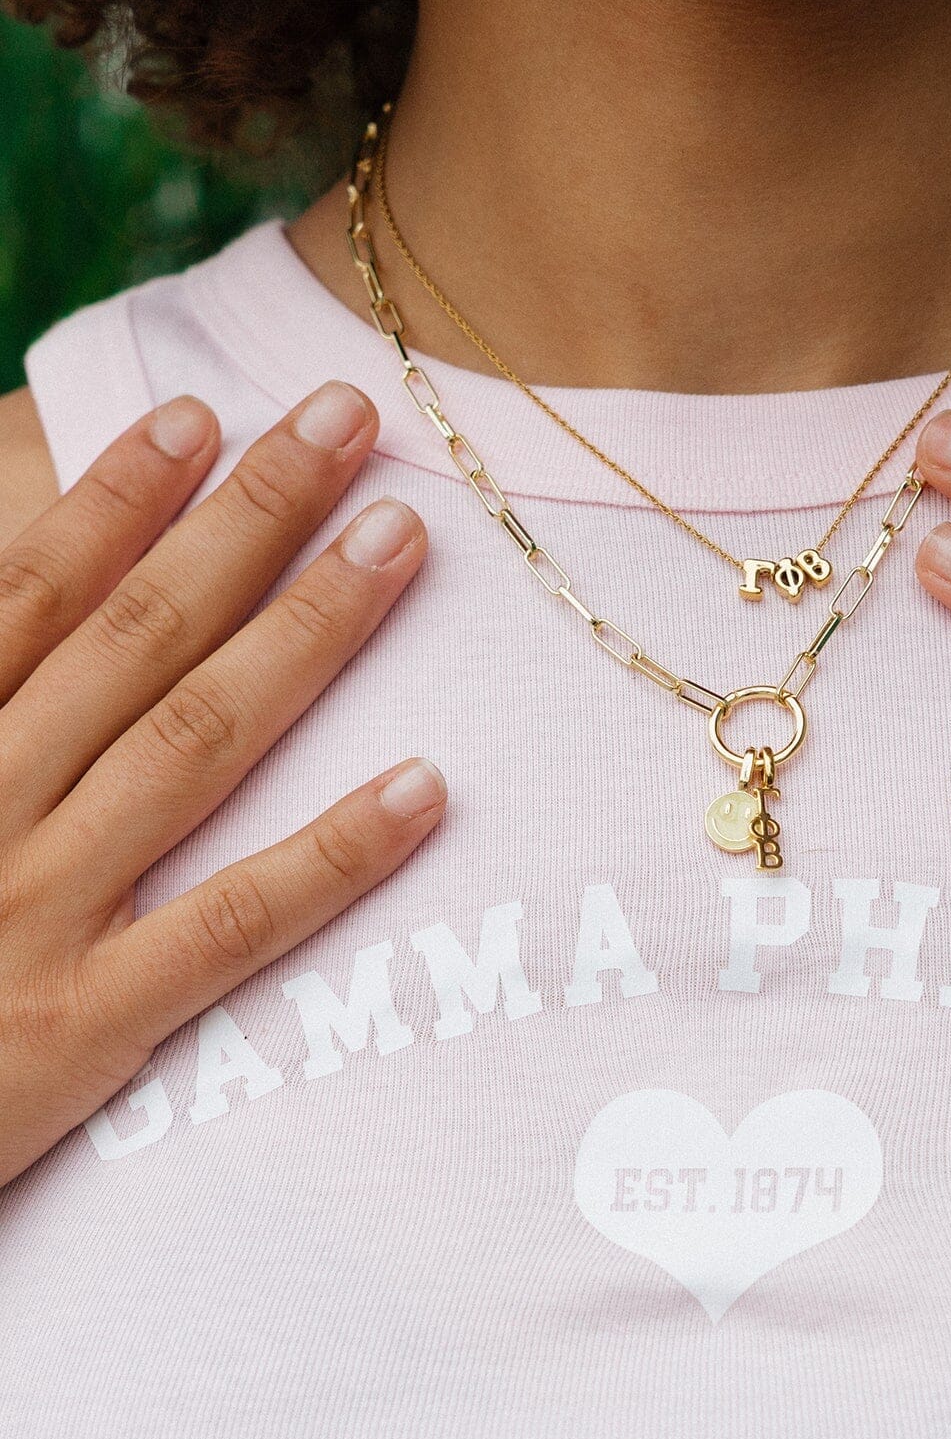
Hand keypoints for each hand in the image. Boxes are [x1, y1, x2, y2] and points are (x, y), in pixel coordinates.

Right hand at [0, 381, 445, 1184]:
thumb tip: (30, 608)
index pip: (33, 594)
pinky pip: (232, 926)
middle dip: (248, 519)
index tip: (207, 413)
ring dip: (305, 632)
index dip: (119, 496)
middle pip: (139, 638)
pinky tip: (424, 787)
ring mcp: (36, 914)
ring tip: (398, 540)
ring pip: (194, 743)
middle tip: (347, 420)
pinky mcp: (87, 1026)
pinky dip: (332, 855)